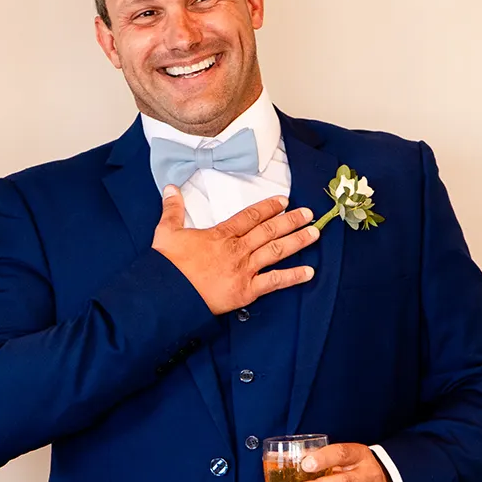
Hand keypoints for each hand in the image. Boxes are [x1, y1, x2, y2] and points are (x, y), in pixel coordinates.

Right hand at [151, 189, 318, 315]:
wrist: (167, 294)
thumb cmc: (167, 266)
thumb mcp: (166, 232)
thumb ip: (172, 209)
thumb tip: (170, 188)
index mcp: (220, 235)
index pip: (250, 216)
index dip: (268, 207)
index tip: (283, 200)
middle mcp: (237, 249)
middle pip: (269, 231)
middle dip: (290, 220)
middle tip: (308, 213)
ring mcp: (244, 270)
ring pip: (276, 252)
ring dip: (297, 241)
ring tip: (315, 233)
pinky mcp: (246, 290)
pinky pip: (274, 282)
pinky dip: (293, 277)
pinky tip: (309, 273)